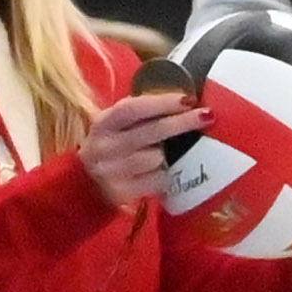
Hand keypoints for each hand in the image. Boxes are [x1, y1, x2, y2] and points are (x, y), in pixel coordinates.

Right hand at [80, 92, 202, 207]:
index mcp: (103, 123)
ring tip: (169, 151)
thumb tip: (184, 100)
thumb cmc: (111, 146)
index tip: (188, 99)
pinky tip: (163, 171)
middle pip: (151, 132)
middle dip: (182, 123)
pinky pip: (158, 180)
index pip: (133, 109)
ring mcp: (113, 172)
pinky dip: (166, 174)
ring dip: (170, 154)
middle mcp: (105, 147)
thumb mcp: (114, 125)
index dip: (162, 102)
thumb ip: (141, 112)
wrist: (85, 185)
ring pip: (157, 158)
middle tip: (207, 116)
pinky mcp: (123, 193)